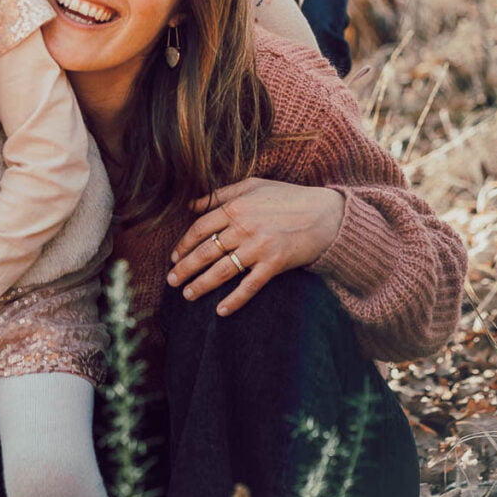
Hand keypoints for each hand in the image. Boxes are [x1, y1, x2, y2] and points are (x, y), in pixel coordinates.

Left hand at [167, 177, 344, 316]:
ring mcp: (259, 247)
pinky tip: (221, 311)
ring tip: (187, 295)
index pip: (200, 228)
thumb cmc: (288, 197)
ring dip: (202, 285)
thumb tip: (192, 205)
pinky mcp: (275, 264)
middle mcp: (243, 228)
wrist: (325, 215)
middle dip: (185, 268)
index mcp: (236, 207)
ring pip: (222, 270)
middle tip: (171, 281)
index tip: (174, 256)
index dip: (184, 244)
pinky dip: (234, 300)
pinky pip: (249, 286)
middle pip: (206, 251)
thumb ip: (221, 194)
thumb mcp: (253, 185)